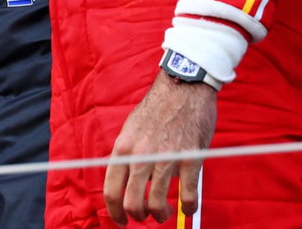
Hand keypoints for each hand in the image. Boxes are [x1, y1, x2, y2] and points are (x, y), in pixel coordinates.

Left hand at [103, 70, 215, 223]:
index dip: (114, 211)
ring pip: (157, 204)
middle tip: (144, 217)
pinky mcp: (190, 158)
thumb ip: (127, 154)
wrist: (183, 86)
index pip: (111, 189)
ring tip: (164, 213)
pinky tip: (187, 207)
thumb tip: (122, 180)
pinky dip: (187, 208)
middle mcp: (141, 154)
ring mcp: (166, 157)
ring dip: (160, 215)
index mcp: (123, 147)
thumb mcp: (132, 128)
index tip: (120, 221)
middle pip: (131, 202)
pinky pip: (187, 195)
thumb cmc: (158, 108)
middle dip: (137, 216)